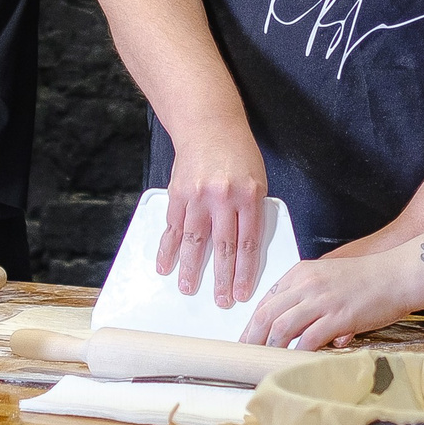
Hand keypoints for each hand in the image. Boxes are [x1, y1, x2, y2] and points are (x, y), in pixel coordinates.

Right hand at [155, 130, 267, 306]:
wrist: (209, 124)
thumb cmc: (238, 152)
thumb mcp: (258, 180)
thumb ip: (252, 211)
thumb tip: (246, 247)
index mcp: (248, 195)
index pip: (248, 243)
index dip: (245, 272)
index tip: (243, 291)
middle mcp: (223, 197)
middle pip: (223, 248)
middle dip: (222, 279)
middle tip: (221, 300)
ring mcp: (197, 196)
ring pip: (194, 241)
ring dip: (190, 269)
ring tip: (189, 288)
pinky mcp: (178, 194)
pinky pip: (172, 227)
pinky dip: (168, 249)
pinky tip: (165, 265)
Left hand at [242, 254, 416, 349]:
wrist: (398, 275)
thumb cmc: (369, 278)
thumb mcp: (330, 277)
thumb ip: (311, 298)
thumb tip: (303, 328)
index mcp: (302, 273)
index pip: (267, 299)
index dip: (253, 322)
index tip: (248, 338)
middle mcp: (307, 284)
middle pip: (266, 314)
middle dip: (252, 338)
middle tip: (246, 354)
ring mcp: (322, 301)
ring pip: (281, 327)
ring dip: (270, 348)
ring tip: (265, 361)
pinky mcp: (339, 317)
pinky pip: (309, 339)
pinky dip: (297, 353)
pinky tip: (293, 363)